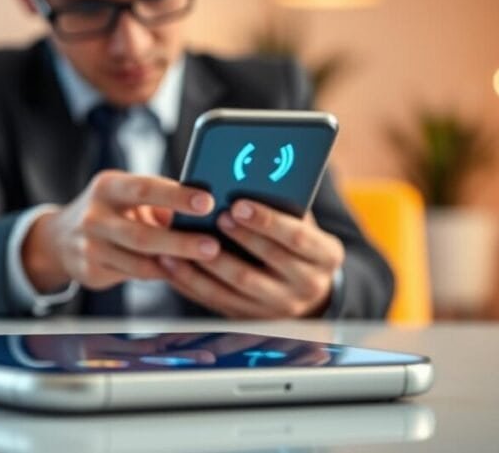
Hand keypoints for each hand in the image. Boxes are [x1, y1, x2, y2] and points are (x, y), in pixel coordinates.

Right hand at [22, 170, 217, 291]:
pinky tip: (181, 271)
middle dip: (180, 242)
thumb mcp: (128, 195)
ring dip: (175, 264)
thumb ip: (162, 201)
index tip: (207, 201)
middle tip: (213, 246)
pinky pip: (134, 275)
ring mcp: (89, 248)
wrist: (60, 239)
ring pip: (139, 262)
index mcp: (107, 187)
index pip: (144, 189)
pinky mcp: (90, 273)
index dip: (176, 196)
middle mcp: (94, 217)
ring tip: (205, 262)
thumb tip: (210, 209)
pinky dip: (160, 274)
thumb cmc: (112, 211)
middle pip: (142, 235)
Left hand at [159, 200, 343, 318]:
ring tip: (181, 239)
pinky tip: (173, 263)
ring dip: (207, 261)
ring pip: (238, 285)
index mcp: (325, 256)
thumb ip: (283, 206)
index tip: (238, 203)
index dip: (266, 220)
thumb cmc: (296, 240)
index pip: (296, 237)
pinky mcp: (252, 318)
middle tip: (211, 217)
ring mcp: (279, 307)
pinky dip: (192, 281)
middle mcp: (308, 286)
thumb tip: (245, 180)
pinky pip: (218, 300)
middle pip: (267, 261)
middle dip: (236, 237)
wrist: (305, 286)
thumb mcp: (302, 222)